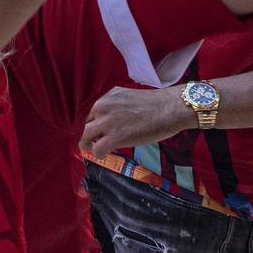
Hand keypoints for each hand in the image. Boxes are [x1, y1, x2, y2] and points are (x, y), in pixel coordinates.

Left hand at [79, 85, 193, 152]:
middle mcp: (102, 107)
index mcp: (105, 97)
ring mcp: (107, 122)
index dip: (89, 124)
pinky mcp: (115, 137)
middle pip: (81, 124)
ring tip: (95, 149)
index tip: (94, 131)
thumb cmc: (155, 104)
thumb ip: (113, 107)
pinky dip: (98, 154)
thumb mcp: (126, 98)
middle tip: (92, 142)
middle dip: (85, 135)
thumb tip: (106, 120)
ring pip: (84, 137)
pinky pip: (97, 149)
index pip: (86, 113)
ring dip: (87, 145)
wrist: (170, 108)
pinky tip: (105, 154)